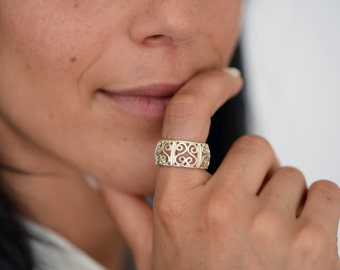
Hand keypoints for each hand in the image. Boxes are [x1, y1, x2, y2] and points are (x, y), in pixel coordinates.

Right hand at [103, 69, 339, 269]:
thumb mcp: (154, 257)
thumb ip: (128, 214)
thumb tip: (105, 180)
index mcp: (176, 206)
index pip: (184, 121)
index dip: (204, 90)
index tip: (223, 81)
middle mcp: (218, 209)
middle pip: (256, 146)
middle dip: (256, 172)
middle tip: (246, 210)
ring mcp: (268, 225)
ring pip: (292, 174)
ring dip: (285, 199)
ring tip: (268, 239)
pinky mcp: (315, 243)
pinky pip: (327, 192)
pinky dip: (317, 212)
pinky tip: (295, 247)